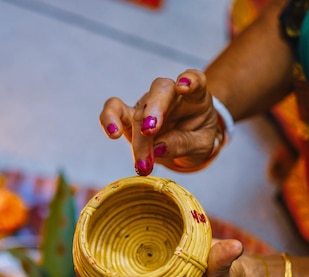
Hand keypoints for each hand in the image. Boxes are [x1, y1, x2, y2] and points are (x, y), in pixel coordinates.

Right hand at [99, 69, 221, 175]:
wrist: (186, 143)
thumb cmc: (196, 137)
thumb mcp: (200, 145)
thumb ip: (183, 143)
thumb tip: (158, 149)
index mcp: (194, 97)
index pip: (195, 80)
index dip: (190, 80)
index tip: (184, 87)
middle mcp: (170, 94)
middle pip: (160, 92)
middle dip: (152, 112)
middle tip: (149, 133)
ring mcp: (148, 103)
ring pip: (138, 112)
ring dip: (139, 141)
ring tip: (142, 164)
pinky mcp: (129, 115)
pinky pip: (114, 109)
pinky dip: (109, 118)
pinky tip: (113, 134)